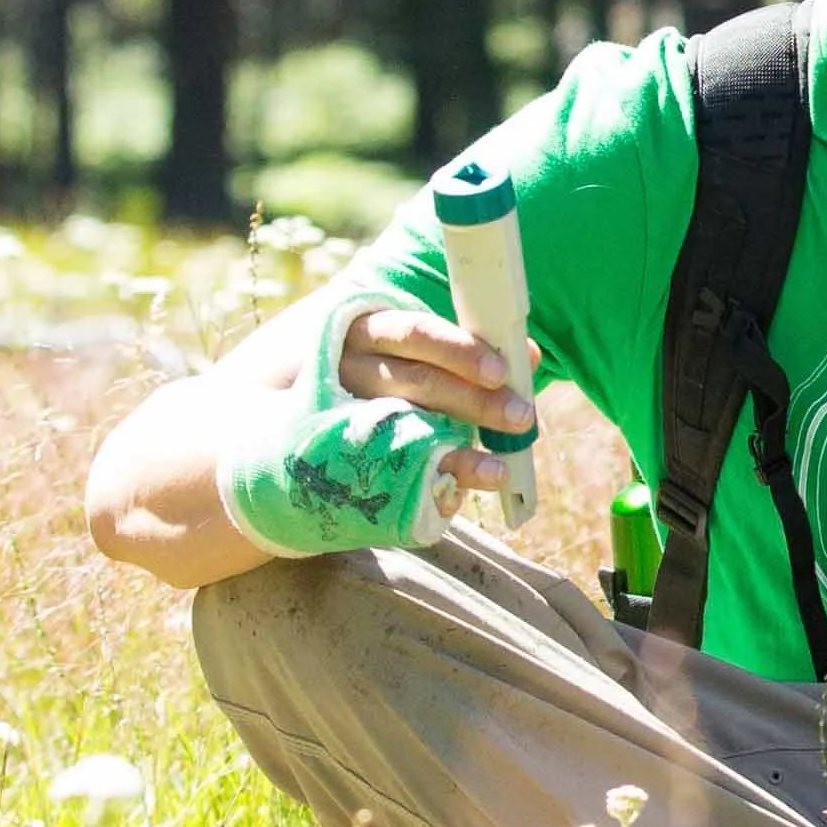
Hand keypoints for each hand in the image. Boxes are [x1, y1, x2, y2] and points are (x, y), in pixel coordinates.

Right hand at [329, 301, 537, 504]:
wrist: (296, 411)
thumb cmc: (380, 372)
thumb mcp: (413, 351)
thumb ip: (467, 353)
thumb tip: (529, 354)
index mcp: (372, 332)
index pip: (416, 333)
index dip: (460, 351)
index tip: (501, 372)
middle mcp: (352, 370)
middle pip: (416, 382)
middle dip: (474, 401)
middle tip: (520, 417)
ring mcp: (344, 415)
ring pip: (405, 432)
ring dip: (459, 453)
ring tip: (498, 469)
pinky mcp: (344, 457)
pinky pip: (393, 472)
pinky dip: (432, 481)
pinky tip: (461, 494)